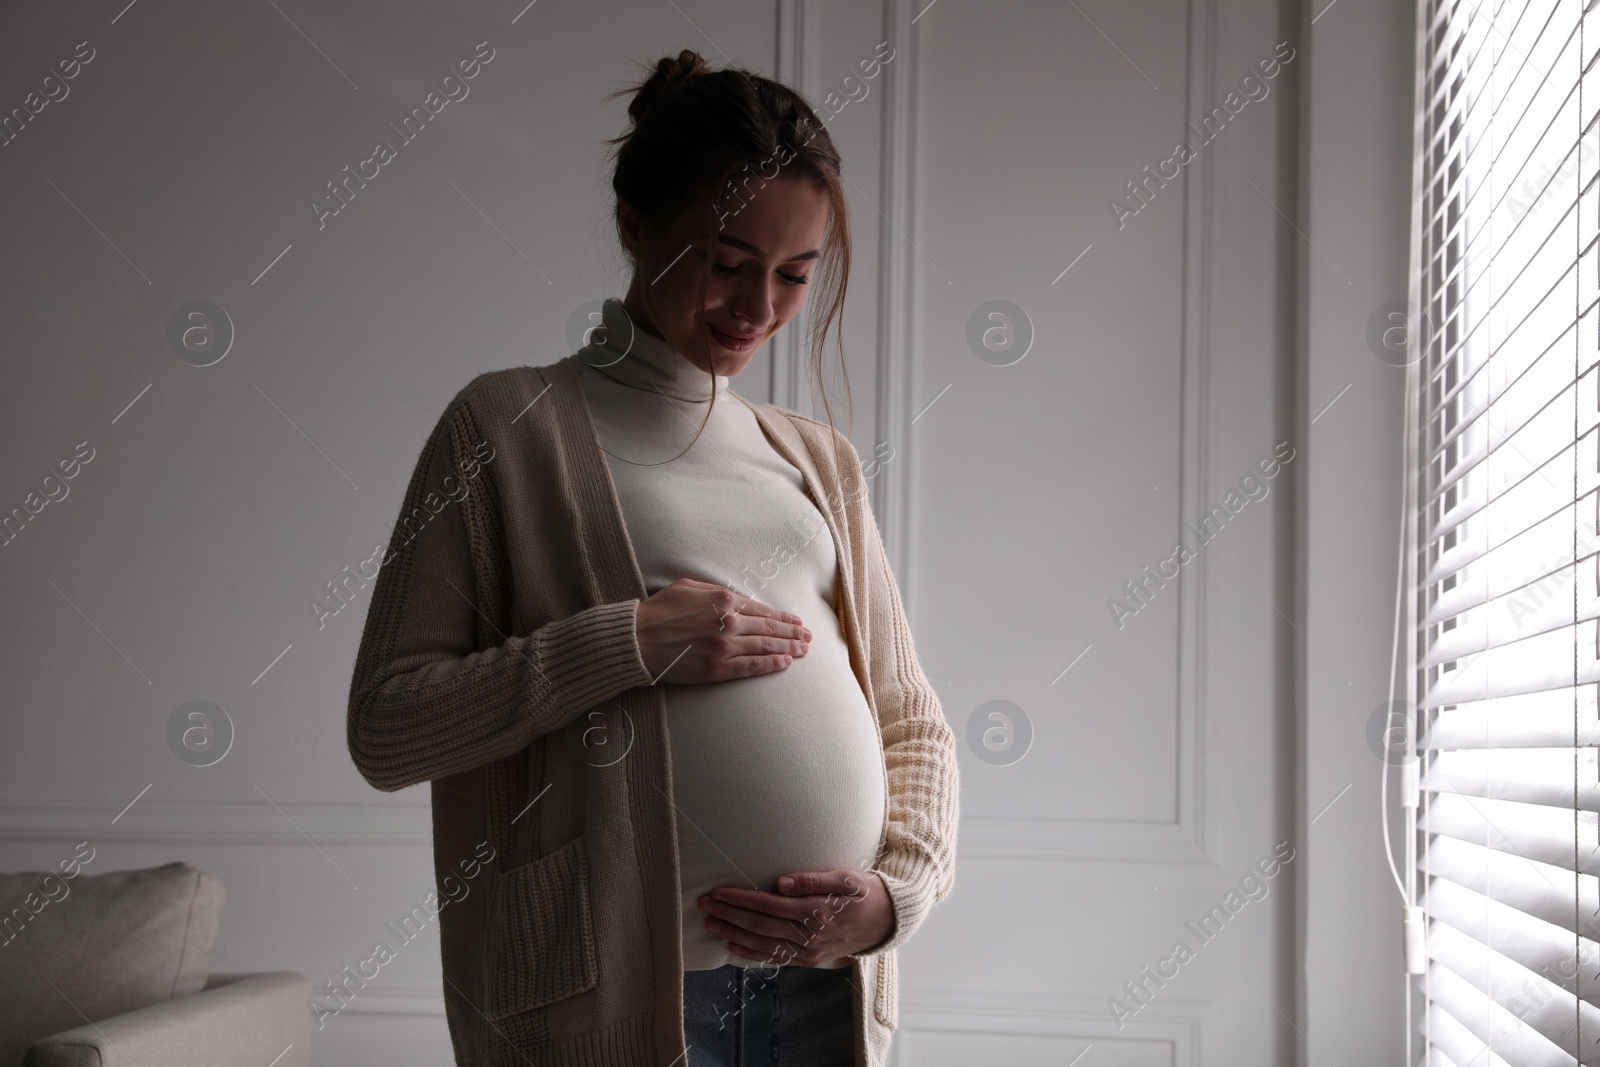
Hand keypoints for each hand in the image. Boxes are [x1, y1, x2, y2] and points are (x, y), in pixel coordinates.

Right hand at [635, 578, 810, 682]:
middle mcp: (729, 622)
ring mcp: (724, 647)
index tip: (795, 621)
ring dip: (788, 648)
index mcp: (723, 600)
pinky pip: (751, 667)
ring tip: (803, 649)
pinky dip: (771, 664)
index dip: (782, 616)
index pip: (761, 609)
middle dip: (792, 633)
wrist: (636, 640)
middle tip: (808, 636)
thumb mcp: (688, 587)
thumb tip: (736, 597)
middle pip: (769, 628)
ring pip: (765, 647)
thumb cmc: (658, 611)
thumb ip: (716, 591)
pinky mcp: (717, 669)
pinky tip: (785, 663)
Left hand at [696, 868, 894, 967]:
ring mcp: (809, 951)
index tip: (718, 891)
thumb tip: (780, 883)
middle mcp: (810, 935)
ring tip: (711, 924)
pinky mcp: (810, 960)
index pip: (768, 905)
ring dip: (733, 934)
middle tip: (704, 905)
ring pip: (763, 944)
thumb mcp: (845, 877)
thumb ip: (813, 879)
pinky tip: (733, 946)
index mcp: (816, 911)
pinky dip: (752, 953)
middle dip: (729, 914)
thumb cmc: (864, 892)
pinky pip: (776, 958)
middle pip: (759, 925)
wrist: (886, 921)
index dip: (740, 898)